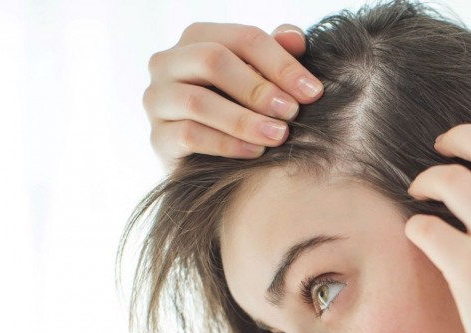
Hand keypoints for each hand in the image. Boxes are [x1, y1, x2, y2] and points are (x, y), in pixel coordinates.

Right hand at [143, 23, 323, 171]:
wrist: (209, 157)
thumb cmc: (241, 107)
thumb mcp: (261, 79)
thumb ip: (276, 55)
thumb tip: (295, 37)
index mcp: (198, 38)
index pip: (243, 38)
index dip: (281, 63)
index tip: (314, 92)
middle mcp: (169, 62)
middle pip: (213, 60)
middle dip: (258, 88)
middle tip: (292, 113)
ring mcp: (157, 99)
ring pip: (197, 101)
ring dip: (244, 119)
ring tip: (278, 135)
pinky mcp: (157, 137)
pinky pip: (188, 135)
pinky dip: (226, 144)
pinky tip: (255, 152)